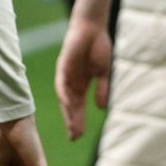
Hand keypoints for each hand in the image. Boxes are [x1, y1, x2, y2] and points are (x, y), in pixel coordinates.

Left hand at [54, 15, 112, 141]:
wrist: (92, 28)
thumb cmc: (98, 47)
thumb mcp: (103, 72)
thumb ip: (102, 89)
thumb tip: (101, 108)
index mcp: (81, 85)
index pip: (78, 106)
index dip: (78, 120)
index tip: (79, 135)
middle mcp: (71, 83)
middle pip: (71, 106)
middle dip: (73, 121)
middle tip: (74, 137)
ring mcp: (66, 75)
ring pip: (65, 98)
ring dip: (68, 113)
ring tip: (72, 127)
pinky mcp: (63, 67)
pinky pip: (63, 84)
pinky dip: (65, 95)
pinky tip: (69, 105)